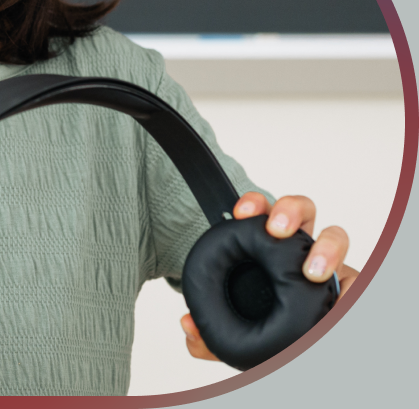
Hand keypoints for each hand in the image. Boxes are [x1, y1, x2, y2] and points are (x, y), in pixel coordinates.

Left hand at [179, 193, 359, 360]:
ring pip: (336, 238)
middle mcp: (299, 248)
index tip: (243, 211)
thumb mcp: (232, 326)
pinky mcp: (350, 286)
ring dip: (326, 249)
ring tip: (311, 272)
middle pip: (303, 211)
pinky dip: (350, 288)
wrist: (294, 343)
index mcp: (267, 246)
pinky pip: (357, 280)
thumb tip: (190, 325)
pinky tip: (339, 301)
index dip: (256, 205)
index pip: (263, 213)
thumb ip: (208, 330)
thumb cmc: (260, 319)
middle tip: (276, 230)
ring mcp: (328, 265)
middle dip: (290, 211)